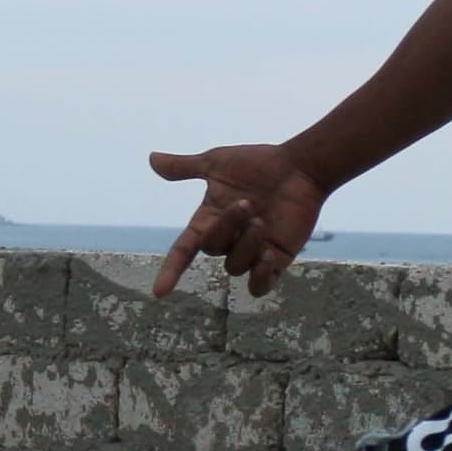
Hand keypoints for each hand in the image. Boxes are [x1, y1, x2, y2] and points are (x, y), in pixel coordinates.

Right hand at [148, 143, 326, 298]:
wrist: (300, 168)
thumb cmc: (260, 164)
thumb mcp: (217, 163)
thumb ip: (184, 167)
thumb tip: (151, 158)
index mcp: (209, 220)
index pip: (183, 251)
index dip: (171, 271)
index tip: (159, 292)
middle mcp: (228, 240)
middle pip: (212, 249)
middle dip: (227, 227)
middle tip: (248, 203)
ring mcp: (251, 252)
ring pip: (235, 267)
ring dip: (247, 244)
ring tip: (263, 221)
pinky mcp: (276, 260)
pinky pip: (260, 286)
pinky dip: (260, 275)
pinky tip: (268, 255)